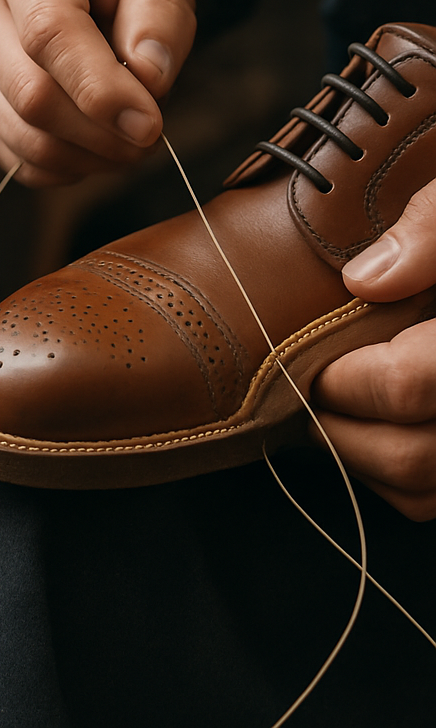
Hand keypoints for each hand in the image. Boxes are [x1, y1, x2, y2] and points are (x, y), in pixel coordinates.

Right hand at [0, 0, 196, 186]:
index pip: (48, 34)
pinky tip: (98, 146)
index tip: (149, 124)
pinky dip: (70, 168)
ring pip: (25, 138)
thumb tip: (148, 78)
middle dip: (100, 132)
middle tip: (151, 136)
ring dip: (90, 156)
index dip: (99, 88)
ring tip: (131, 140)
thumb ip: (162, 16)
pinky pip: (21, 162)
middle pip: (31, 94)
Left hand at [313, 179, 435, 520]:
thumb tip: (363, 281)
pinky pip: (431, 498)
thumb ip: (432, 229)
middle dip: (338, 425)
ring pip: (420, 488)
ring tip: (330, 406)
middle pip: (409, 455)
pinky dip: (392, 475)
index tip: (306, 354)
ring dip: (360, 456)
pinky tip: (368, 425)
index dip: (341, 377)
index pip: (404, 385)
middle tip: (304, 386)